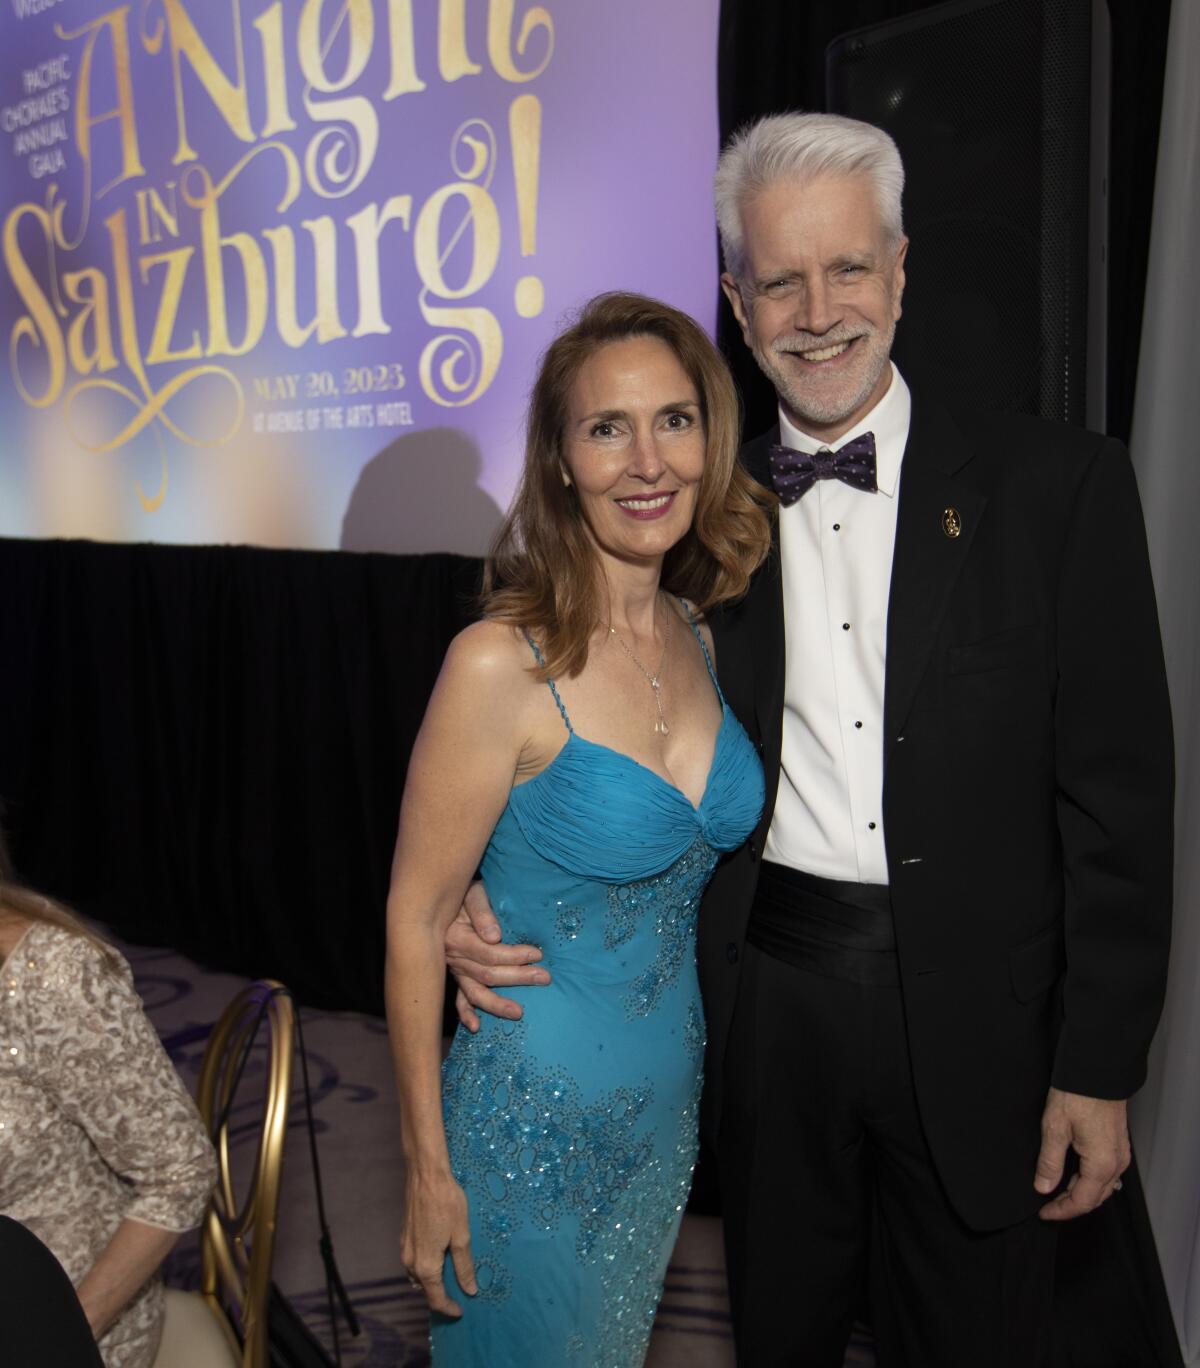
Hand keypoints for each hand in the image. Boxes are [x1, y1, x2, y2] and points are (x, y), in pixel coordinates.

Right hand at [401, 1169, 476, 1315]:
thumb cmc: (447, 1204)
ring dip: (432, 1280)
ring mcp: (404, 1249)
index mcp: (425, 1266)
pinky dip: (425, 1266)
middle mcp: (410, 1262)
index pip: (435, 1298)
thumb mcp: (461, 1236)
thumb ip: (464, 1266)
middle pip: (424, 1289)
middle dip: (440, 1294)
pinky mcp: (404, 1237)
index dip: (449, 1308)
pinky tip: (438, 1256)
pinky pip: (414, 1262)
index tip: (462, 1311)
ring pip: (417, 1276)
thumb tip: (470, 1290)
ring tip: (450, 1276)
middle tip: (459, 1292)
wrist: (426, 1176)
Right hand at [447, 881, 550, 1030]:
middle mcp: (453, 957)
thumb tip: (494, 936)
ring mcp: (454, 969)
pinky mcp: (456, 975)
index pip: (489, 953)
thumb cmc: (463, 892)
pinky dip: (465, 1013)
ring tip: (519, 1013)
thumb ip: (482, 911)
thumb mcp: (472, 892)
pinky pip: (458, 999)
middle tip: (544, 978)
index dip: (514, 955)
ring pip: (474, 992)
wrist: (442, 898)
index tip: (537, 954)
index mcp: (455, 937)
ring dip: (496, 1005)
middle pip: (487, 974)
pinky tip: (476, 1027)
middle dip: (518, 977)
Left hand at [1035, 1087, 1130, 1220]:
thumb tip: (1043, 1187)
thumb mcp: (1055, 1128)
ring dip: (1081, 1193)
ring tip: (1057, 1191)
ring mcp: (1120, 1153)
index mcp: (1100, 1165)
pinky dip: (1089, 1180)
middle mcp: (1116, 1164)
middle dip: (1071, 1205)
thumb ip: (1050, 1162)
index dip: (1061, 1211)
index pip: (1082, 1202)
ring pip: (1102, 1186)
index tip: (1044, 1213)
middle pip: (1095, 1198)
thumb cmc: (1077, 1095)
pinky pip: (1106, 1172)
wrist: (1097, 1070)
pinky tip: (1074, 1174)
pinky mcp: (1118, 1143)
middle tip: (1048, 1206)